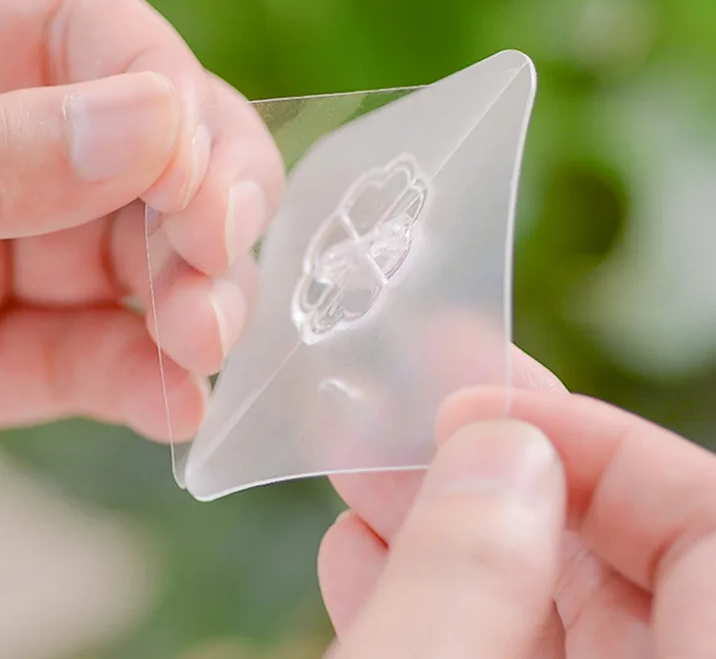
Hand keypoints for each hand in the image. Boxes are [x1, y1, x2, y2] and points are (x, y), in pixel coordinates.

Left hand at [0, 0, 283, 451]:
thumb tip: (154, 126)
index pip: (102, 40)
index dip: (174, 107)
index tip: (200, 189)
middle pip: (154, 154)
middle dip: (205, 216)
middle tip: (216, 274)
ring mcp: (7, 250)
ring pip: (144, 263)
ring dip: (192, 305)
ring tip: (205, 348)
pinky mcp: (2, 349)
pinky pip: (97, 357)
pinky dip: (146, 382)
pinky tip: (176, 405)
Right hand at [321, 355, 715, 656]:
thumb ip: (467, 579)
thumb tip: (492, 445)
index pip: (706, 516)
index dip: (590, 439)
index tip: (472, 404)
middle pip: (614, 556)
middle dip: (489, 471)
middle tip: (401, 412)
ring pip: (547, 609)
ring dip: (445, 531)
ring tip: (358, 472)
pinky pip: (505, 655)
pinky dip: (436, 606)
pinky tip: (358, 556)